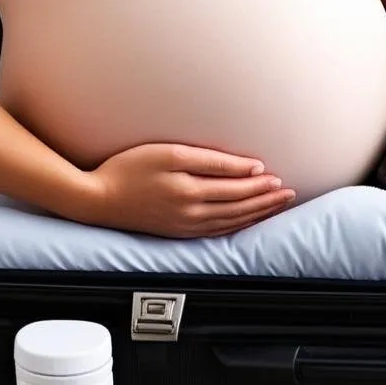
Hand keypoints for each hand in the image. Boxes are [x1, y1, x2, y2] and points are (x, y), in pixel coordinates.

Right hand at [80, 142, 295, 237]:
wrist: (96, 199)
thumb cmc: (129, 168)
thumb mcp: (170, 153)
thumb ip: (212, 161)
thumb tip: (248, 167)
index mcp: (192, 192)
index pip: (238, 189)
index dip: (261, 184)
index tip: (279, 177)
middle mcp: (192, 214)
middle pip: (240, 208)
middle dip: (267, 201)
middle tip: (288, 194)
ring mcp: (184, 226)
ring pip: (231, 223)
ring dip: (257, 214)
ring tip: (275, 207)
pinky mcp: (176, 232)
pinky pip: (216, 232)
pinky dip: (237, 226)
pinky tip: (245, 221)